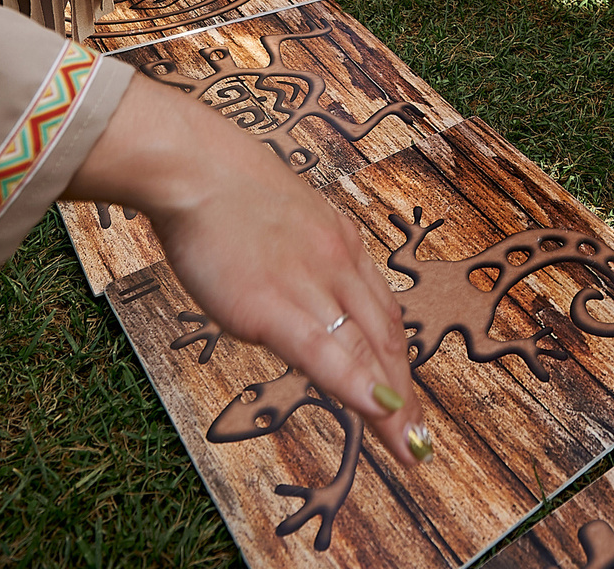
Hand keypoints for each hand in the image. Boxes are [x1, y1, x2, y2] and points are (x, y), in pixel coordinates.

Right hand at [65, 80, 427, 463]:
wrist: (193, 168)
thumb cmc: (225, 193)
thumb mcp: (284, 220)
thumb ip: (300, 259)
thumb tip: (302, 291)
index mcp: (342, 243)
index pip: (384, 313)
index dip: (399, 360)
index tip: (407, 396)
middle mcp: (338, 264)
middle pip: (386, 337)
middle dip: (405, 393)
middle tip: (419, 438)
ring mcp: (309, 284)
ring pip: (364, 349)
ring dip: (391, 402)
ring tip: (408, 445)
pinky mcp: (273, 305)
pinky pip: (325, 353)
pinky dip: (355, 386)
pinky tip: (377, 413)